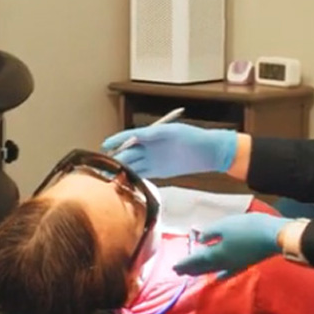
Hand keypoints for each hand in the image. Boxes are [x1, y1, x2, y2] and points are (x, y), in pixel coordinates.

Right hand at [100, 123, 236, 178]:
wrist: (209, 152)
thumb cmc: (192, 137)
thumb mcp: (171, 132)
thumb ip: (152, 134)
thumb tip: (135, 135)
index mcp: (151, 134)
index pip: (129, 137)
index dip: (116, 141)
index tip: (105, 145)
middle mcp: (149, 147)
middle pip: (128, 153)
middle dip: (116, 158)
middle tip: (104, 166)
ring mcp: (154, 160)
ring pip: (133, 165)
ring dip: (123, 170)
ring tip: (110, 176)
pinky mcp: (160, 171)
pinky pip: (142, 174)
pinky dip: (133, 177)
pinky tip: (125, 181)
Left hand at [173, 214, 290, 278]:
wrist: (272, 236)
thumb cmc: (246, 227)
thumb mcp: (224, 225)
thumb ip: (210, 233)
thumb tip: (199, 240)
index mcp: (216, 253)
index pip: (196, 259)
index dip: (184, 263)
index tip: (174, 268)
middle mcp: (223, 263)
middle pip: (203, 267)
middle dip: (190, 269)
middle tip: (178, 272)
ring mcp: (235, 265)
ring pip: (214, 270)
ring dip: (201, 272)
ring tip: (192, 273)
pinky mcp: (244, 263)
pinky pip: (227, 272)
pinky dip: (220, 274)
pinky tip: (219, 277)